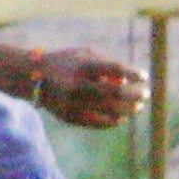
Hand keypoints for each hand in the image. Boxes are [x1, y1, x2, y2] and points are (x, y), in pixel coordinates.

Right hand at [23, 47, 144, 128]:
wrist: (32, 78)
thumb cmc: (65, 63)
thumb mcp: (82, 55)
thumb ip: (106, 64)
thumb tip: (130, 78)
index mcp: (81, 66)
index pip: (115, 69)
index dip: (133, 74)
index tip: (144, 77)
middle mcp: (77, 85)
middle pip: (116, 92)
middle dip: (135, 94)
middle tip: (146, 94)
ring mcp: (74, 103)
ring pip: (110, 110)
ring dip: (129, 110)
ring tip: (138, 107)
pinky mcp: (70, 117)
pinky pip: (99, 123)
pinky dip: (113, 121)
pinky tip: (121, 117)